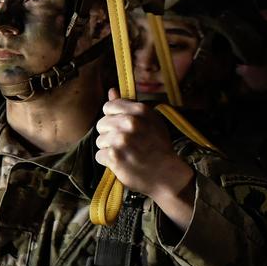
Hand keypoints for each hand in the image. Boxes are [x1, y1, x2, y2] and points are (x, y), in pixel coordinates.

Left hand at [95, 88, 194, 204]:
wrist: (167, 174)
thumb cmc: (158, 146)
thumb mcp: (150, 120)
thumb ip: (128, 105)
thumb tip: (111, 91)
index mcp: (139, 110)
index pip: (108, 107)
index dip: (113, 117)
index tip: (122, 127)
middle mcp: (129, 123)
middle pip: (101, 124)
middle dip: (110, 134)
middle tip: (126, 143)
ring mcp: (121, 140)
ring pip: (99, 141)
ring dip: (109, 148)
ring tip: (125, 153)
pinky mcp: (114, 156)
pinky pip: (99, 155)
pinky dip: (108, 161)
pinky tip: (121, 162)